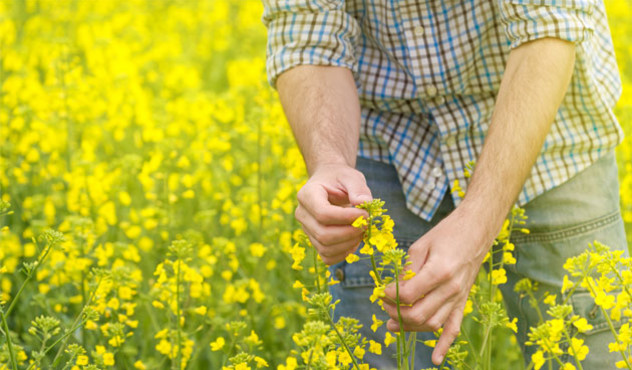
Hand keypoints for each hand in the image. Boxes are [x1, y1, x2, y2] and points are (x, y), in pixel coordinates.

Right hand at [295, 163, 372, 264]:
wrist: (329, 183)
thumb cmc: (339, 178)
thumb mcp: (351, 176)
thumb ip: (358, 188)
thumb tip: (365, 203)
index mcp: (307, 195)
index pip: (323, 214)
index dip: (346, 218)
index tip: (365, 214)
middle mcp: (302, 214)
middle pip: (323, 234)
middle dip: (350, 233)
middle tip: (366, 224)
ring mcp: (306, 230)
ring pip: (325, 248)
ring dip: (349, 244)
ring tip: (362, 231)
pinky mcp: (314, 241)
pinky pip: (327, 257)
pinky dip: (344, 253)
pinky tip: (354, 241)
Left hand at [382, 207, 493, 364]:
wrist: (475, 232)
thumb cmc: (446, 234)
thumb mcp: (420, 246)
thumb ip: (407, 271)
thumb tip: (393, 290)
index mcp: (439, 271)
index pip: (408, 294)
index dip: (389, 295)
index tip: (381, 290)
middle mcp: (451, 289)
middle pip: (418, 314)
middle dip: (395, 313)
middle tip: (384, 305)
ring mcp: (459, 298)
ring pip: (432, 324)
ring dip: (410, 327)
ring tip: (392, 324)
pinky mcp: (463, 302)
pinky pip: (454, 328)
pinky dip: (444, 345)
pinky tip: (435, 359)